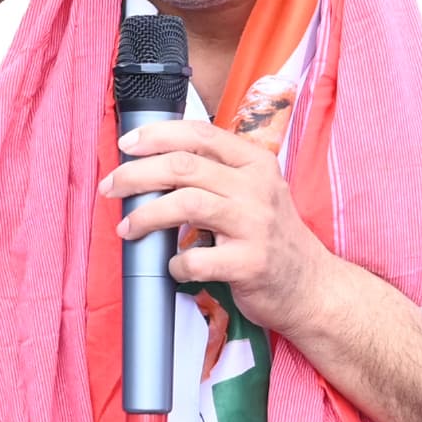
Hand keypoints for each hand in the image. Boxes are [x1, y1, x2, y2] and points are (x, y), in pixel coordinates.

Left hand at [108, 118, 335, 338]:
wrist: (311, 287)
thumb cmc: (272, 239)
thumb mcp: (254, 193)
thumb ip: (217, 174)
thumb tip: (154, 165)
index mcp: (255, 163)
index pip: (200, 134)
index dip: (157, 135)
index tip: (127, 145)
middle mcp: (257, 187)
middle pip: (184, 166)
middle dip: (137, 174)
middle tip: (110, 187)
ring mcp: (255, 224)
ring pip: (186, 203)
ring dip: (146, 215)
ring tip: (127, 228)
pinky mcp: (250, 263)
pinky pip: (197, 258)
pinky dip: (176, 264)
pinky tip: (174, 267)